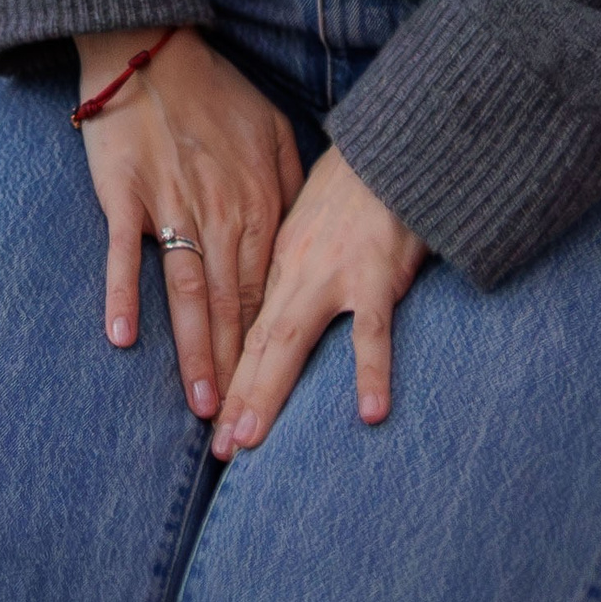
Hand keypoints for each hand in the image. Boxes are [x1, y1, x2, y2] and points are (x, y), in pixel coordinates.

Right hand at [77, 25, 303, 419]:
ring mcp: (171, 207)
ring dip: (195, 351)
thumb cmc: (213, 89)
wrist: (150, 46)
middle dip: (240, 372)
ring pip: (189, 293)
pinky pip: (127, 253)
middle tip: (242, 429)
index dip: (275, 349)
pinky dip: (125, 294)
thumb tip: (304, 232)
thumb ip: (292, 183)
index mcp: (260, 205)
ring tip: (200, 404)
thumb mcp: (274, 129)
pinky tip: (123, 336)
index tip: (277, 398)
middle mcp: (220, 215)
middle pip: (235, 307)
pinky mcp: (126, 195)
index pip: (271, 293)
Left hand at [211, 145, 428, 457]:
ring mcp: (334, 275)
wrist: (386, 152)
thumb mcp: (306, 228)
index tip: (214, 419)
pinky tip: (370, 412)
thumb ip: (291, 270)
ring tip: (251, 437)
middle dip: (237, 397)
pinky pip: (372, 330)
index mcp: (279, 263)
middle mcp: (296, 273)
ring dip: (268, 389)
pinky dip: (370, 370)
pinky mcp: (377, 274)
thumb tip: (277, 315)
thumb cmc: (350, 193)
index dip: (230, 375)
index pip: (247, 329)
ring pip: (291, 340)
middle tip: (220, 449)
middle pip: (258, 343)